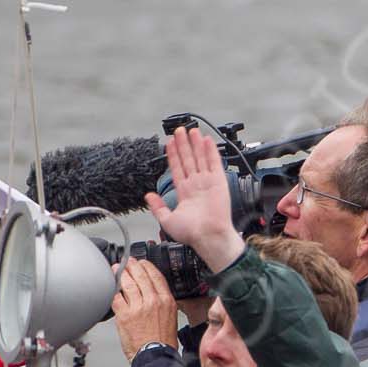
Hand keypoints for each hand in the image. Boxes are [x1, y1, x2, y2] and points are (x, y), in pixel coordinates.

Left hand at [111, 257, 179, 359]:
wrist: (155, 355)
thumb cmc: (163, 341)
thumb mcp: (171, 317)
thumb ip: (161, 303)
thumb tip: (151, 292)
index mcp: (167, 301)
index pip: (156, 276)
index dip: (147, 266)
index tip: (142, 263)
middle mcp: (153, 301)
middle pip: (141, 276)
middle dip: (132, 266)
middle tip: (127, 262)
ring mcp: (138, 307)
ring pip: (127, 283)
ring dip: (121, 274)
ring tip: (117, 269)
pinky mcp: (124, 315)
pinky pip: (116, 297)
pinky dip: (113, 290)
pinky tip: (111, 287)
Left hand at [141, 128, 243, 272]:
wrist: (209, 237)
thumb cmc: (192, 233)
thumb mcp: (167, 220)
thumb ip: (158, 207)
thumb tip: (148, 196)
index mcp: (184, 192)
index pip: (177, 168)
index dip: (173, 155)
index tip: (169, 142)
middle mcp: (196, 185)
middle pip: (188, 159)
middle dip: (183, 144)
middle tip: (180, 130)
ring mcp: (208, 182)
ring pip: (200, 158)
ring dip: (195, 144)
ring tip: (191, 130)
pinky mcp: (219, 182)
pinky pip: (215, 163)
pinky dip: (211, 151)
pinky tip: (207, 140)